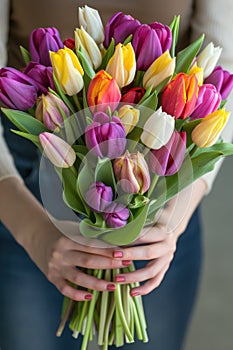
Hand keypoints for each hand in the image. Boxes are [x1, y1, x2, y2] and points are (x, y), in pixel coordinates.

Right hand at [0, 178, 129, 300]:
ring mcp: (56, 267)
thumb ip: (90, 234)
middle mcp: (61, 253)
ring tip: (112, 286)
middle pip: (89, 261)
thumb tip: (115, 238)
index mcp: (68, 238)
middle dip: (109, 264)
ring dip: (97, 284)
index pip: (92, 246)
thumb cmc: (59, 230)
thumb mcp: (73, 228)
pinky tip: (90, 297)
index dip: (109, 250)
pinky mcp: (52, 277)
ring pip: (79, 278)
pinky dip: (77, 295)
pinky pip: (65, 289)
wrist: (35, 234)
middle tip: (126, 266)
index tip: (124, 253)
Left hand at [111, 179, 206, 295]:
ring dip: (134, 277)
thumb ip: (135, 218)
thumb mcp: (148, 214)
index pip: (145, 235)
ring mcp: (168, 258)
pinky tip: (131, 293)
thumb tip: (112, 220)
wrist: (172, 225)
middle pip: (148, 253)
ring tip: (117, 279)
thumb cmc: (153, 218)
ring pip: (152, 271)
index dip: (130, 238)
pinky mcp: (165, 267)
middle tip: (114, 256)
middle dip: (130, 255)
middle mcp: (167, 244)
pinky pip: (156, 281)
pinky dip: (145, 288)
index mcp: (162, 230)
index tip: (113, 241)